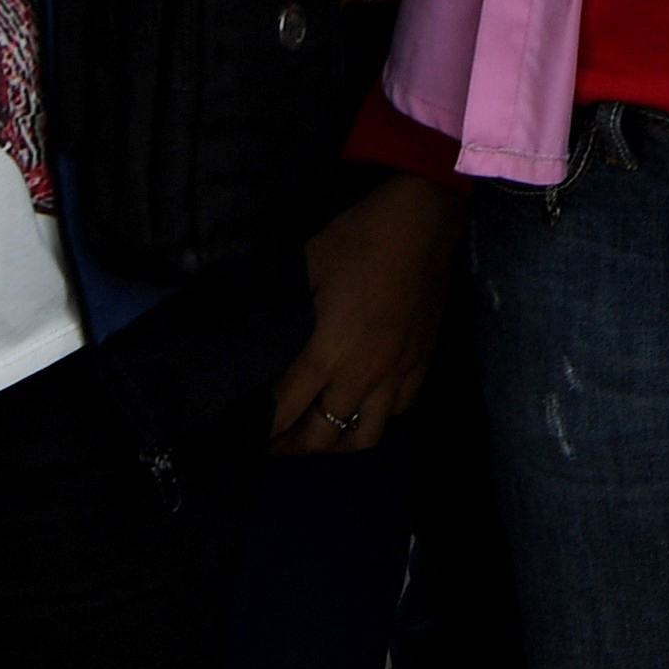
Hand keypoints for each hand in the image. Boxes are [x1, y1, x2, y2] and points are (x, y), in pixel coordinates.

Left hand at [270, 169, 458, 451]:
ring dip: (338, 441)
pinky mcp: (421, 363)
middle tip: (275, 441)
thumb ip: (287, 315)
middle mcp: (363, 376)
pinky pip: (398, 410)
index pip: (286, 409)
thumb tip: (265, 338)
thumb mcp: (304, 271)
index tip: (246, 436)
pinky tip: (363, 404)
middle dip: (294, 445)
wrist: (422, 223)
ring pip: (366, 435)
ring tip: (320, 432)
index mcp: (328, 354)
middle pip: (325, 436)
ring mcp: (397, 373)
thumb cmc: (356, 241)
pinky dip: (375, 417)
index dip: (263, 429)